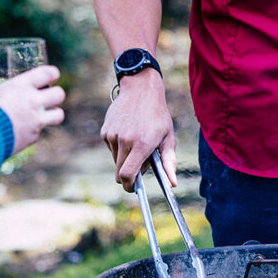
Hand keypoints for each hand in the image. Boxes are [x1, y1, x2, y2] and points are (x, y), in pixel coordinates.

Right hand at [0, 65, 65, 154]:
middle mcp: (34, 101)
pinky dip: (34, 131)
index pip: (49, 73)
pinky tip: (22, 130)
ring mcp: (37, 120)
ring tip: (44, 114)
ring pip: (59, 115)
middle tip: (47, 97)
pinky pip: (40, 132)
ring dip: (53, 114)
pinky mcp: (34, 136)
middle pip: (60, 94)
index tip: (51, 75)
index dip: (52, 73)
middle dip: (55, 95)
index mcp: (21, 86)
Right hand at [100, 69, 176, 191]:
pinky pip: (111, 148)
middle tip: (143, 162)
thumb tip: (172, 183)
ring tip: (138, 142)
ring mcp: (112, 135)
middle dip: (129, 174)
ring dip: (125, 159)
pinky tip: (129, 133)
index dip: (129, 186)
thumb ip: (169, 162)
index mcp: (141, 144)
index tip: (134, 188)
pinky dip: (119, 148)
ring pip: (116, 160)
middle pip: (119, 172)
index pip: (127, 175)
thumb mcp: (169, 137)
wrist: (140, 90)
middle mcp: (124, 141)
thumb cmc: (158, 115)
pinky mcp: (105, 131)